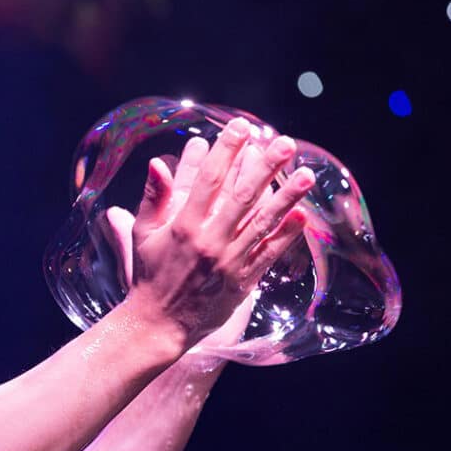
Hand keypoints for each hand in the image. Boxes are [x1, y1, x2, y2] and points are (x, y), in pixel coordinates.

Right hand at [120, 117, 314, 346]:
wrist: (158, 324)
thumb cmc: (148, 275)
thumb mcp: (143, 234)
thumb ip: (153, 197)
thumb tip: (158, 162)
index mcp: (183, 226)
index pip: (208, 181)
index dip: (226, 151)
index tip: (240, 127)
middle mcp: (209, 241)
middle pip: (242, 197)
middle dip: (265, 167)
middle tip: (285, 143)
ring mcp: (229, 262)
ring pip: (262, 224)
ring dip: (286, 198)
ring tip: (307, 174)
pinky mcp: (242, 282)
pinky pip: (268, 255)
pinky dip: (286, 236)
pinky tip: (302, 215)